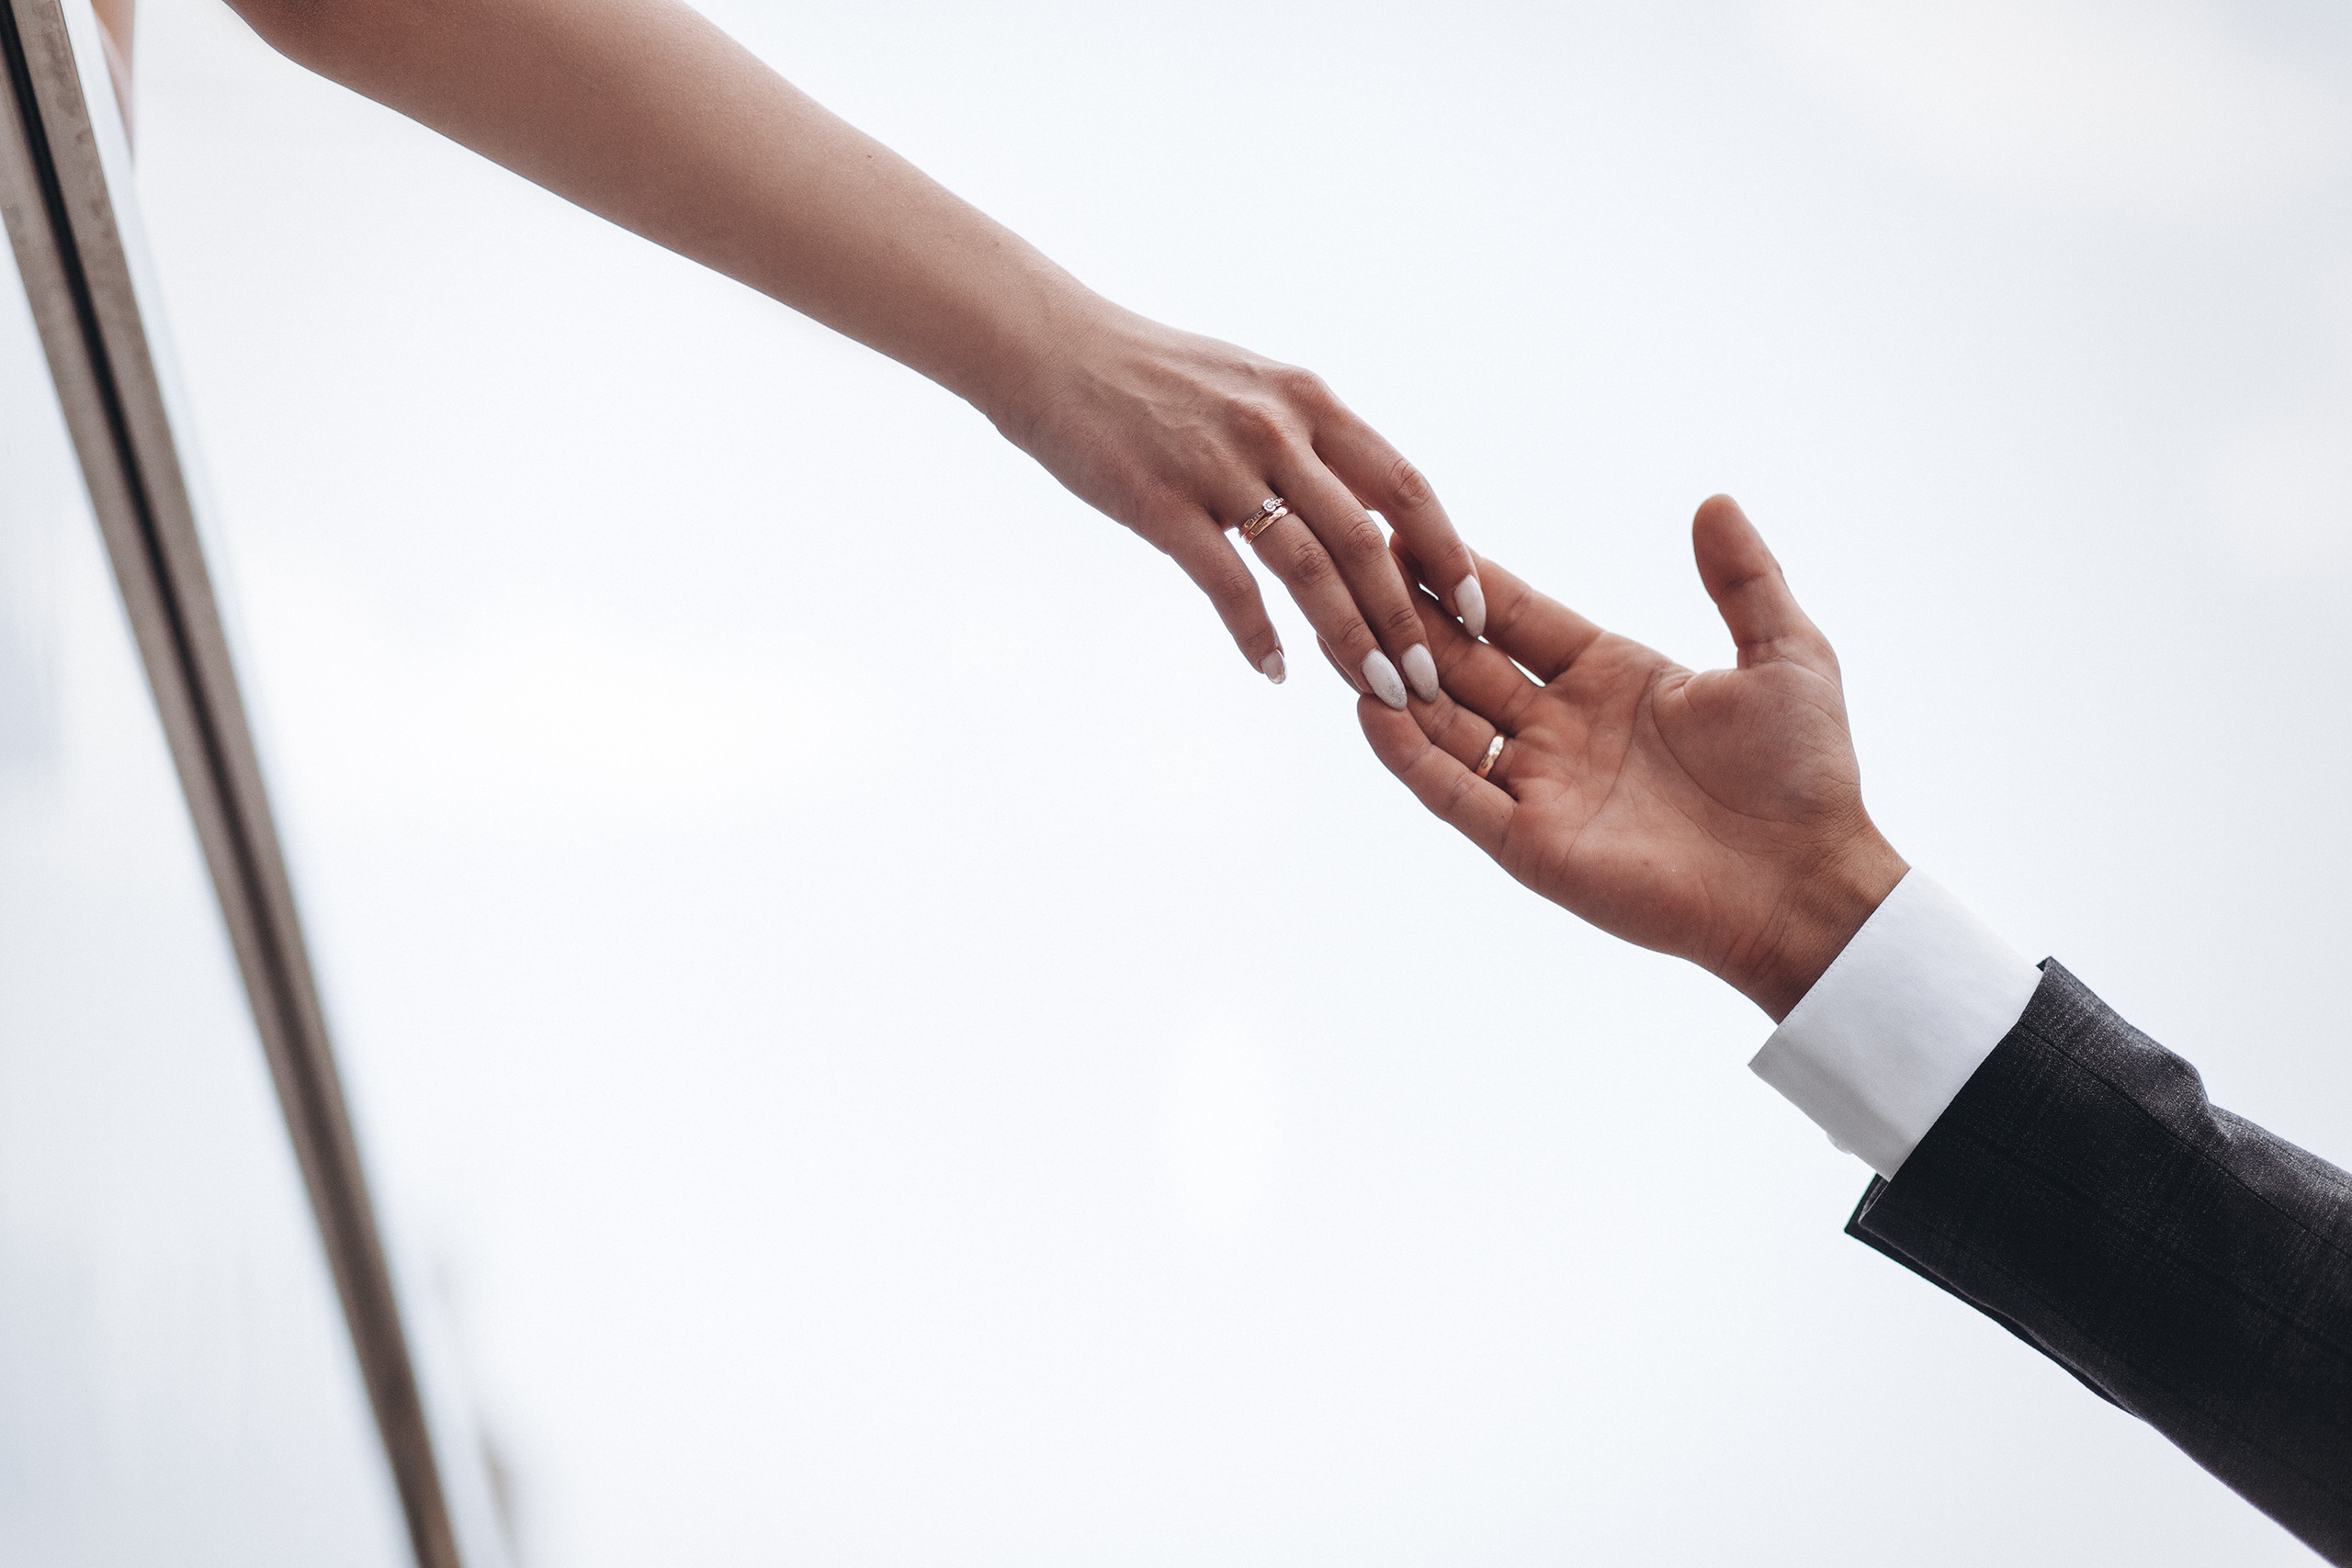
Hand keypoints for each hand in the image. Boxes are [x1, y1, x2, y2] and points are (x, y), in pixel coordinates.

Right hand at [997, 304, 1483, 705]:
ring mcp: (1219, 466)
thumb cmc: (1152, 375)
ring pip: (1309, 569)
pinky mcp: (1161, 503)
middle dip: (1406, 620)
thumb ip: (1310, 439)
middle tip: (1430, 683)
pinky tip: (1275, 671)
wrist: (1051, 348)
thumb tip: (1366, 500)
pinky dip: (1257, 634)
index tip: (1475, 612)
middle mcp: (1277, 430)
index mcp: (1309, 401)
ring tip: (1376, 693)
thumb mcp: (1252, 385)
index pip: (1405, 486)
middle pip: (1366, 541)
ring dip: (1349, 638)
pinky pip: (1227, 583)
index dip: (1449, 553)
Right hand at [1359, 495, 1907, 1019]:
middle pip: (1464, 663)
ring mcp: (1540, 786)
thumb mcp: (1785, 654)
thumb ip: (1744, 580)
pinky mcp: (1529, 843)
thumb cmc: (1805, 777)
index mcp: (1610, 676)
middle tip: (1347, 567)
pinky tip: (1369, 711)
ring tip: (1340, 632)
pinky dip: (1408, 756)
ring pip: (1443, 724)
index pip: (1514, 616)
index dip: (1462, 578)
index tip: (1405, 530)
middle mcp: (1562, 727)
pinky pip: (1454, 793)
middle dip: (1408, 619)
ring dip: (1392, 682)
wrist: (1806, 884)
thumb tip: (1715, 501)